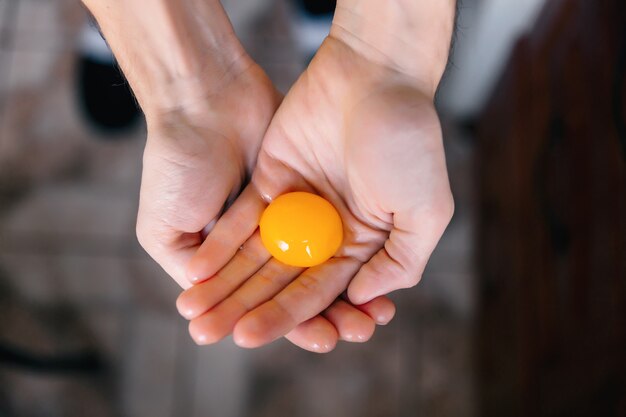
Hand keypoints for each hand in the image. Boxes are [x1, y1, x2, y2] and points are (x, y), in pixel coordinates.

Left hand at [179, 37, 452, 348]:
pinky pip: (241, 221)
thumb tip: (363, 298)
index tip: (252, 336)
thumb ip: (400, 262)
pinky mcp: (269, 182)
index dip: (288, 318)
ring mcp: (296, 208)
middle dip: (247, 309)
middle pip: (281, 281)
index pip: (320, 294)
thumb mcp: (426, 211)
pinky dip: (221, 245)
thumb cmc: (408, 142)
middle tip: (213, 334)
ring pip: (255, 256)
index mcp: (363, 245)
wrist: (376, 74)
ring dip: (226, 284)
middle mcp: (327, 233)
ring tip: (193, 312)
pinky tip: (197, 270)